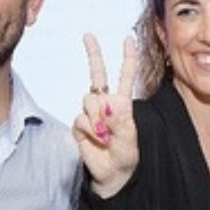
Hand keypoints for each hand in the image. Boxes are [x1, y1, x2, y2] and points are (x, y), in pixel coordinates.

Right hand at [74, 34, 138, 197]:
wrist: (112, 174)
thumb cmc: (126, 155)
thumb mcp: (130, 137)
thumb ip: (121, 120)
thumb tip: (108, 104)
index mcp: (122, 103)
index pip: (125, 76)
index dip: (127, 57)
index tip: (127, 38)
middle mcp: (105, 103)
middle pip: (97, 74)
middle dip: (93, 53)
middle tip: (88, 35)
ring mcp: (90, 112)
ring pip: (89, 99)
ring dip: (99, 117)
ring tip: (107, 136)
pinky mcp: (79, 124)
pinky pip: (82, 118)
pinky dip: (91, 130)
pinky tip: (97, 140)